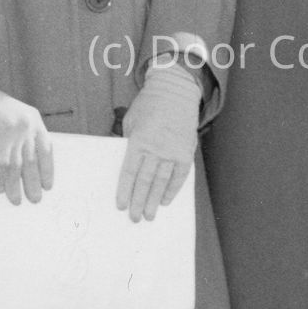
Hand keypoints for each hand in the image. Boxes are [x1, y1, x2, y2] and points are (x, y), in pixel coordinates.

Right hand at [0, 85, 53, 204]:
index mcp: (34, 119)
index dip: (48, 169)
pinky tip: (1, 189)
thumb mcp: (15, 113)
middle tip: (35, 199)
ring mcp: (11, 134)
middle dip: (34, 182)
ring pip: (17, 167)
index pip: (47, 149)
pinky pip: (0, 165)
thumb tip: (29, 159)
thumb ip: (25, 132)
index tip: (48, 184)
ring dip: (17, 186)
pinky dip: (1, 179)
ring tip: (17, 200)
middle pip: (33, 161)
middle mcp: (26, 127)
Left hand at [116, 63, 199, 221]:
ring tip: (150, 215)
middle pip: (145, 181)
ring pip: (162, 181)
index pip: (129, 172)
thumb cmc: (149, 105)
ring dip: (155, 200)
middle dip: (139, 202)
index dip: (124, 190)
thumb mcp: (131, 122)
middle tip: (135, 218)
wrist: (175, 91)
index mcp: (139, 141)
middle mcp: (156, 148)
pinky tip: (166, 200)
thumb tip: (127, 166)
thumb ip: (129, 144)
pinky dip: (173, 189)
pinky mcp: (186, 151)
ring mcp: (173, 151)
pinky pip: (180, 175)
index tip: (121, 205)